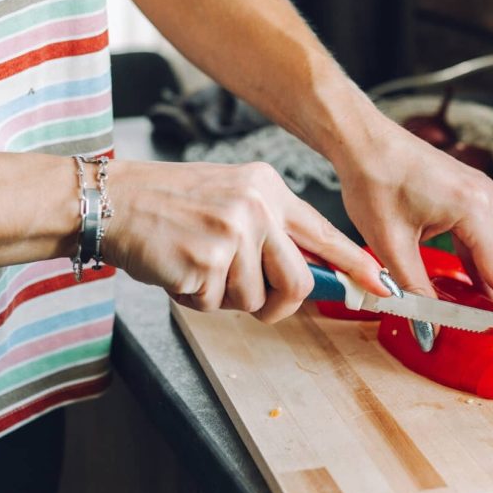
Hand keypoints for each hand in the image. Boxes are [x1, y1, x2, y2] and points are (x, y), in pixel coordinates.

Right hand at [102, 160, 384, 321]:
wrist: (113, 201)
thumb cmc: (169, 206)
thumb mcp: (232, 199)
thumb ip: (271, 231)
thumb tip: (310, 275)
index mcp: (268, 188)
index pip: (324, 233)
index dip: (355, 266)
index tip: (380, 286)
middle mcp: (257, 206)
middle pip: (299, 282)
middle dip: (278, 305)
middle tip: (255, 303)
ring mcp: (233, 233)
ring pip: (254, 299)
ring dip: (225, 298)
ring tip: (197, 266)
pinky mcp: (206, 261)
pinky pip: (216, 305)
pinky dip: (196, 299)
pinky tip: (178, 269)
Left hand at [333, 123, 492, 317]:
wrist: (362, 140)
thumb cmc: (373, 179)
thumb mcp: (391, 244)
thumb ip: (414, 290)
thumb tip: (430, 329)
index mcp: (472, 209)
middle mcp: (487, 198)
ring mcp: (482, 194)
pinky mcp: (470, 195)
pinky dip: (491, 263)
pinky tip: (477, 288)